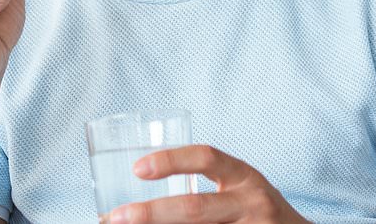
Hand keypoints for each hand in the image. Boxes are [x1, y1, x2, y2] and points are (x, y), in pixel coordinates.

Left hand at [105, 145, 309, 223]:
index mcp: (245, 176)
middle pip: (195, 209)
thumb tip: (143, 210)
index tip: (137, 169)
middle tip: (116, 217)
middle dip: (151, 214)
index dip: (171, 160)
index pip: (207, 157)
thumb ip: (206, 190)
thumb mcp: (240, 190)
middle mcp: (252, 202)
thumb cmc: (259, 213)